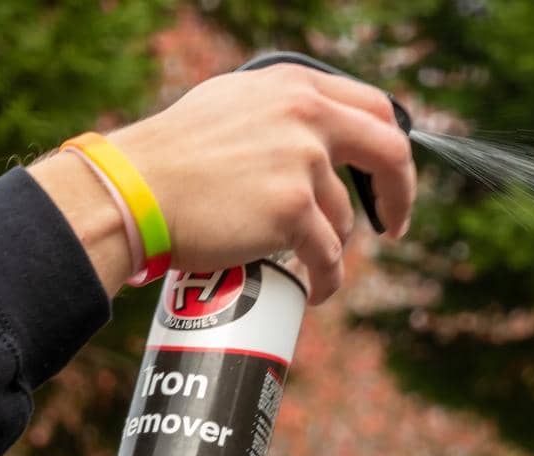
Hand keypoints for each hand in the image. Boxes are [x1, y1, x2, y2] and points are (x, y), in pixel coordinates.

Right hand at [35, 64, 415, 303]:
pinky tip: (317, 290)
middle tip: (393, 225)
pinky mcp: (292, 210)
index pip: (375, 108)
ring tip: (306, 262)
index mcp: (295, 86)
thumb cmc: (172, 156)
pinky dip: (327, 279)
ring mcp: (302, 162)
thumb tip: (319, 136)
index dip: (390, 147)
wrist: (134, 191)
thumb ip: (280, 113)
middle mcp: (306, 115)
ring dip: (331, 246)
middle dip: (399, 196)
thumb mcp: (233, 106)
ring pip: (343, 219)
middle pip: (389, 154)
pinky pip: (328, 256)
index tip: (388, 177)